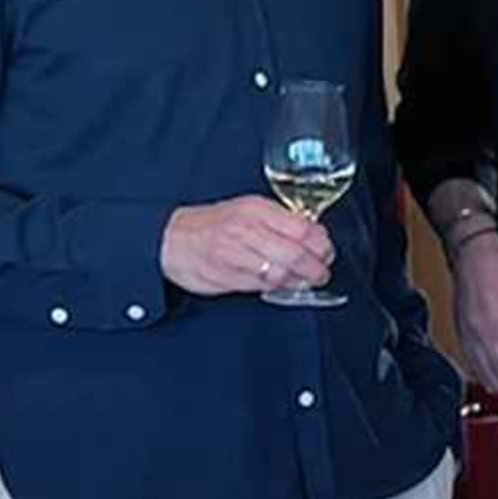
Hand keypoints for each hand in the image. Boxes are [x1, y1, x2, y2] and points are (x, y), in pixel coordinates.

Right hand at [161, 196, 332, 299]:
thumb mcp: (248, 210)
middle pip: (294, 254)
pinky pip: (261, 286)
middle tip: (322, 273)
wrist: (170, 239)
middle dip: (315, 268)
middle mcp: (245, 230)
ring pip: (280, 273)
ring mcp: (233, 254)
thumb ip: (279, 220)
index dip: (321, 244)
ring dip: (299, 281)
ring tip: (306, 281)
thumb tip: (314, 235)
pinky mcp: (224, 276)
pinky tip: (284, 285)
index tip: (327, 251)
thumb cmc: (214, 224)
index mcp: (255, 210)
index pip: (302, 228)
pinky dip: (278, 288)